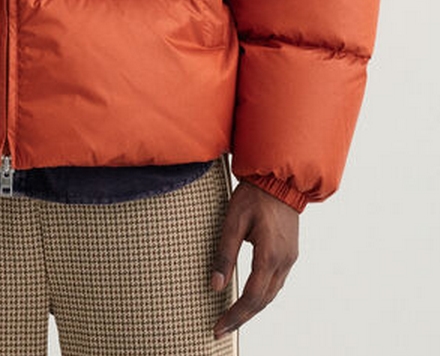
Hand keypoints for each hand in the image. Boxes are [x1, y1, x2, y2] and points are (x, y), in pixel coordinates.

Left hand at [211, 180, 298, 338]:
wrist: (279, 177)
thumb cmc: (253, 195)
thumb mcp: (233, 221)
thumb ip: (225, 254)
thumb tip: (215, 286)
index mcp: (269, 255)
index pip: (251, 297)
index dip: (235, 316)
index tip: (218, 328)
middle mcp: (284, 261)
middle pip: (263, 301)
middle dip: (242, 317)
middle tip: (221, 328)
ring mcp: (290, 258)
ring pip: (272, 294)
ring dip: (253, 308)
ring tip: (233, 317)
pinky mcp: (290, 252)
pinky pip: (276, 282)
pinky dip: (262, 295)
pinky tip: (250, 296)